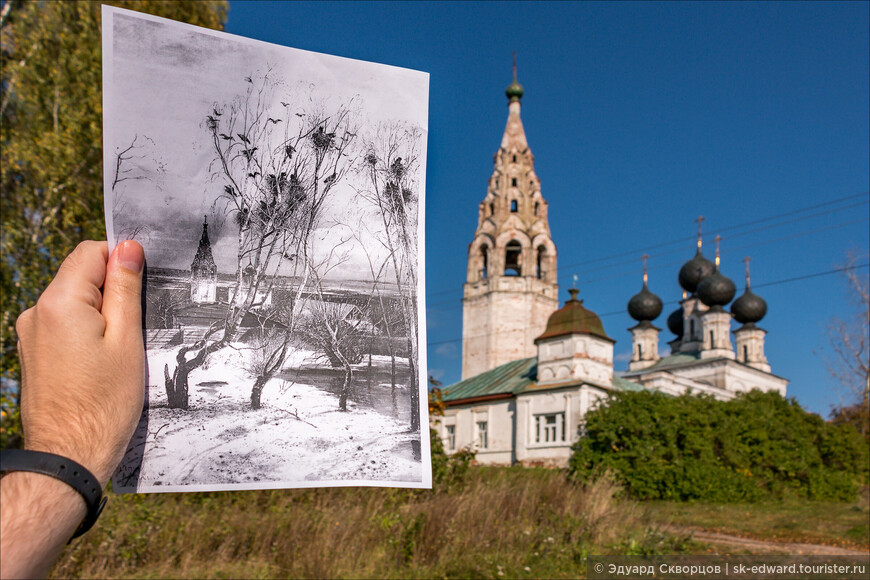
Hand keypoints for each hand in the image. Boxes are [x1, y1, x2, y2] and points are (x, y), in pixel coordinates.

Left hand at [15, 240, 145, 485]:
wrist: (69, 455)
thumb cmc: (104, 403)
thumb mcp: (128, 340)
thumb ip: (126, 289)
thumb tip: (128, 248)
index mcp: (59, 303)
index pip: (91, 252)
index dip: (121, 262)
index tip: (144, 288)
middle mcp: (37, 312)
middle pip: (81, 276)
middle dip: (113, 291)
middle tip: (137, 325)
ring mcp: (31, 334)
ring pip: (74, 301)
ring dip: (102, 314)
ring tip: (122, 349)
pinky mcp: (34, 352)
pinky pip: (64, 325)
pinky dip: (87, 331)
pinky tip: (104, 361)